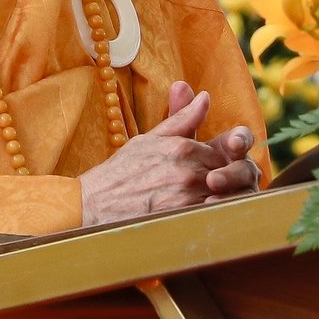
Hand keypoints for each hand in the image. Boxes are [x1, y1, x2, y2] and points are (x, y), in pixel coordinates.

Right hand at [77, 81, 259, 226]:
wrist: (93, 204)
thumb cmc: (120, 171)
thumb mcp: (150, 139)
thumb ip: (182, 119)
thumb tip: (204, 97)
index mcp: (183, 148)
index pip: (222, 154)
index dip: (218, 163)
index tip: (208, 171)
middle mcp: (187, 171)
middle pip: (225, 176)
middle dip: (221, 182)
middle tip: (209, 190)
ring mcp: (185, 198)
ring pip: (220, 198)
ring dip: (217, 201)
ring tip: (201, 205)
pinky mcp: (180, 221)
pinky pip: (208, 218)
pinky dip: (208, 217)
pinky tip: (195, 219)